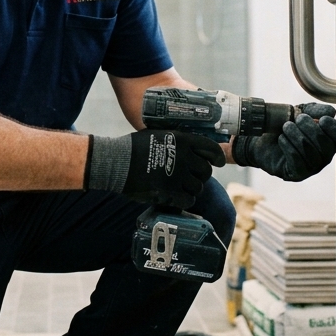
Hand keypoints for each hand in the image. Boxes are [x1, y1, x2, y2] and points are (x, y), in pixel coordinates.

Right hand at [86, 129, 225, 207]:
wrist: (116, 161)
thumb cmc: (133, 147)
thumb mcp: (158, 135)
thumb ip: (176, 141)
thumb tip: (190, 147)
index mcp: (182, 140)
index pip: (210, 148)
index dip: (217, 157)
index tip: (218, 163)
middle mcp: (183, 156)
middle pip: (206, 171)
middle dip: (200, 176)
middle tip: (191, 178)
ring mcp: (177, 175)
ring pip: (198, 187)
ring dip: (191, 189)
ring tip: (180, 188)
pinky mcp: (170, 191)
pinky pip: (188, 200)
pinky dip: (184, 200)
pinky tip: (176, 198)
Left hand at [232, 103, 335, 180]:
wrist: (261, 138)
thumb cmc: (285, 126)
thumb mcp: (300, 112)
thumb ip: (315, 110)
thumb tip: (331, 112)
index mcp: (328, 140)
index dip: (334, 128)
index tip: (321, 119)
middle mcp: (323, 155)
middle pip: (326, 145)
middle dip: (310, 128)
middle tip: (296, 120)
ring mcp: (311, 166)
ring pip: (311, 153)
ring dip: (297, 136)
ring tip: (286, 127)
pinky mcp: (297, 173)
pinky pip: (298, 162)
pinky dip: (289, 147)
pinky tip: (282, 139)